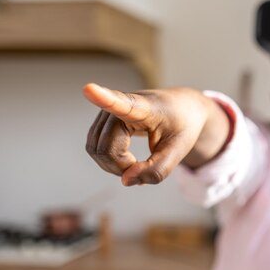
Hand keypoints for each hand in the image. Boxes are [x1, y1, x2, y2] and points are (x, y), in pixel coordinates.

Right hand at [83, 83, 210, 185]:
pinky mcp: (101, 121)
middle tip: (146, 168)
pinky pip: (95, 149)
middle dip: (123, 167)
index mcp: (145, 107)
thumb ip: (157, 169)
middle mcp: (120, 105)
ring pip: (96, 150)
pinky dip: (111, 162)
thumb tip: (125, 180)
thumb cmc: (182, 125)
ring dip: (115, 166)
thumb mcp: (180, 150)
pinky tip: (128, 160)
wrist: (182, 108)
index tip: (88, 88)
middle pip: (105, 148)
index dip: (103, 97)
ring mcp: (107, 112)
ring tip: (139, 164)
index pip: (121, 103)